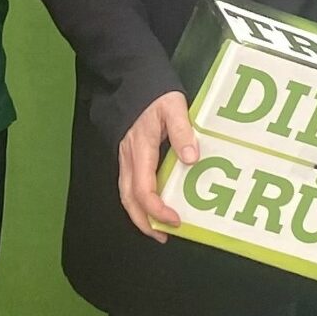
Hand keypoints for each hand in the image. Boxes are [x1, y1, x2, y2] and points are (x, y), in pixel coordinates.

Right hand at [117, 91, 197, 243]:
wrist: (132, 78)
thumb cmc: (154, 94)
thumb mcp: (173, 107)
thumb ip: (182, 131)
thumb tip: (191, 159)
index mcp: (140, 150)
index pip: (143, 190)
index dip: (157, 211)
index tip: (175, 220)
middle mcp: (128, 158)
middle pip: (128, 199)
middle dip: (143, 222)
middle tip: (163, 236)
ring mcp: (125, 157)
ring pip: (126, 193)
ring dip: (140, 214)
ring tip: (158, 228)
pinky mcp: (128, 154)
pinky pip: (129, 184)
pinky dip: (139, 200)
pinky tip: (154, 203)